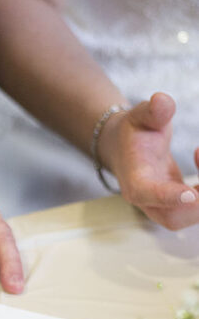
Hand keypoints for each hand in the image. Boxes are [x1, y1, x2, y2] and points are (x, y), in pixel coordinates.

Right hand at [101, 93, 198, 228]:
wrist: (126, 149)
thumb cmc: (134, 133)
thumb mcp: (140, 116)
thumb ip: (152, 111)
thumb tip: (162, 100)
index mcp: (134, 181)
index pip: (146, 194)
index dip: (169, 197)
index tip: (190, 194)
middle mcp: (147, 202)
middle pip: (173, 218)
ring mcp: (162, 208)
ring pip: (190, 216)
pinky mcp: (177, 207)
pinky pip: (197, 209)